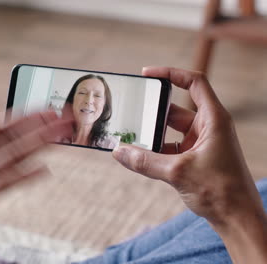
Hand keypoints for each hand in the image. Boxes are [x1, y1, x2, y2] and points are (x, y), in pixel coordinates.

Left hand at [0, 76, 72, 262]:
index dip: (22, 118)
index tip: (43, 108)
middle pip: (14, 142)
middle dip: (40, 129)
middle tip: (64, 116)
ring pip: (15, 159)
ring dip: (40, 146)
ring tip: (63, 134)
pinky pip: (4, 184)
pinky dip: (24, 176)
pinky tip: (43, 168)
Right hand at [112, 67, 262, 225]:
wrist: (236, 218)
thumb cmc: (221, 190)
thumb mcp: (177, 172)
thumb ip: (145, 161)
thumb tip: (119, 152)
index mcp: (213, 119)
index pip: (194, 83)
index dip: (171, 73)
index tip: (148, 74)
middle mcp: (207, 127)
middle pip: (175, 108)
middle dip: (152, 111)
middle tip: (131, 111)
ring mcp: (200, 143)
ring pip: (169, 130)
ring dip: (151, 134)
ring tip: (129, 136)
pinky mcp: (193, 158)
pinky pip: (169, 148)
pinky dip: (154, 151)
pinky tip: (137, 156)